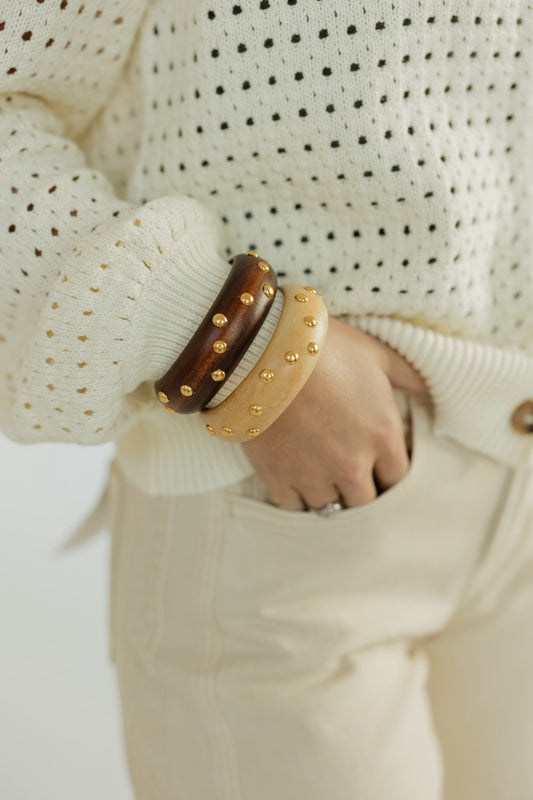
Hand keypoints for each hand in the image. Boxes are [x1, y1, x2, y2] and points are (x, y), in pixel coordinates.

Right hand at [241, 317, 427, 510]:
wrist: (264, 350)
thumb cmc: (324, 347)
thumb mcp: (375, 353)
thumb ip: (408, 375)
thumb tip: (430, 387)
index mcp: (383, 436)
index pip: (398, 478)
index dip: (387, 472)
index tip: (377, 465)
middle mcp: (353, 464)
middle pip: (366, 502)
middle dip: (362, 490)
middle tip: (349, 474)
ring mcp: (313, 475)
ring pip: (330, 508)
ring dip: (329, 496)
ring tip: (321, 479)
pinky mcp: (277, 476)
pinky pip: (292, 507)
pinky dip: (295, 498)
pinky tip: (295, 482)